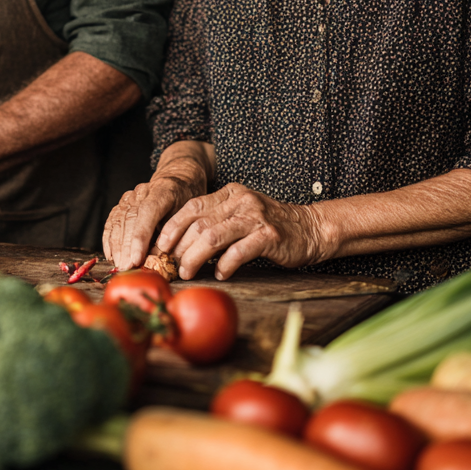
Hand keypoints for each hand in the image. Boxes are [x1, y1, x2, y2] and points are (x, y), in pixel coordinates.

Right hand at [103, 167, 203, 271]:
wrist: (178, 181)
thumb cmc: (187, 202)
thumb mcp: (188, 216)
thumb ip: (174, 234)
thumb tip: (158, 258)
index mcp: (163, 191)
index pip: (147, 212)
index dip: (140, 237)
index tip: (136, 258)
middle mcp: (143, 192)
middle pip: (130, 219)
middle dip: (127, 247)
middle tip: (127, 268)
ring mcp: (130, 197)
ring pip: (118, 221)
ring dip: (117, 246)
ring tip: (120, 266)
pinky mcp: (122, 204)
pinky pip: (111, 222)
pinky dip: (109, 240)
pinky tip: (111, 255)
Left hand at [156, 183, 328, 279]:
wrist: (311, 228)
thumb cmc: (269, 227)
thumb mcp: (239, 216)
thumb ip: (215, 223)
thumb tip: (180, 245)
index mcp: (229, 194)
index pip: (191, 207)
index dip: (172, 227)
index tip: (159, 246)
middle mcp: (240, 201)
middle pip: (198, 224)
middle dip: (180, 247)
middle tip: (171, 266)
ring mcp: (255, 217)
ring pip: (213, 237)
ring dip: (195, 258)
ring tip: (187, 272)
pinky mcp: (269, 235)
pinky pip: (238, 251)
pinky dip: (225, 265)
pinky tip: (221, 274)